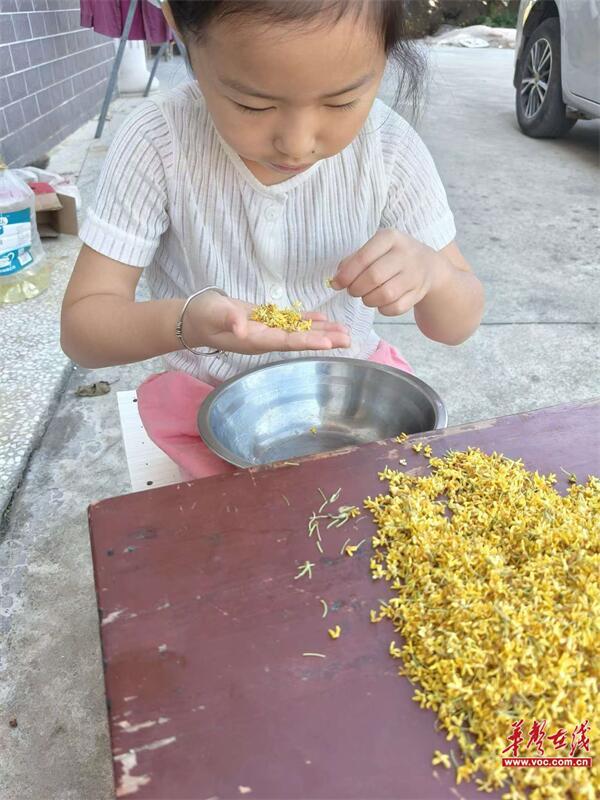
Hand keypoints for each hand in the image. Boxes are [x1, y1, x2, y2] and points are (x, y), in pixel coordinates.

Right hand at [184, 291, 350, 354]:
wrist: (194, 318)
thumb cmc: (202, 317)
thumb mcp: (212, 315)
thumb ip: (227, 320)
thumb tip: (242, 328)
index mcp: (255, 341)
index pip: (286, 342)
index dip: (308, 342)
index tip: (328, 344)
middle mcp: (266, 339)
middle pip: (300, 340)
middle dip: (324, 339)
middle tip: (349, 339)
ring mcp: (267, 331)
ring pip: (300, 331)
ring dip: (322, 331)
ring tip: (345, 331)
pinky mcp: (266, 321)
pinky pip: (291, 322)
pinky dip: (308, 320)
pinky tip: (324, 319)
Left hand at [331, 229, 447, 316]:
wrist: (428, 266)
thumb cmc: (392, 257)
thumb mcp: (374, 249)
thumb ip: (353, 261)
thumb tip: (335, 281)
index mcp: (390, 237)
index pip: (363, 258)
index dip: (346, 274)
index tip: (337, 284)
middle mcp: (405, 254)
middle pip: (373, 277)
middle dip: (356, 288)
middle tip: (353, 290)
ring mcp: (415, 274)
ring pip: (385, 295)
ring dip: (368, 300)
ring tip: (366, 296)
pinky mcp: (419, 293)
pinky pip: (395, 308)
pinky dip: (383, 309)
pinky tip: (381, 302)